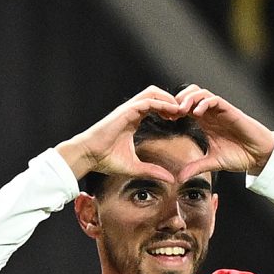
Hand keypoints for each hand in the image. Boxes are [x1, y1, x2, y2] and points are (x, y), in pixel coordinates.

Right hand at [57, 86, 186, 183]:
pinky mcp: (125, 111)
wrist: (88, 156)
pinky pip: (146, 101)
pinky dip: (161, 103)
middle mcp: (131, 111)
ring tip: (181, 110)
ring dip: (168, 99)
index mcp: (133, 119)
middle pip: (155, 95)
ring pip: (152, 93)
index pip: (154, 106)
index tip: (180, 119)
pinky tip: (172, 112)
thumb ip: (153, 171)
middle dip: (171, 100)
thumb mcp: (136, 168)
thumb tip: (171, 180)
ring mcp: (127, 109)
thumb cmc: (106, 160)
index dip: (169, 109)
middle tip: (184, 112)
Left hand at [170, 85, 273, 177]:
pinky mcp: (229, 110)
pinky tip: (196, 113)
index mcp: (205, 122)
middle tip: (170, 113)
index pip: (184, 107)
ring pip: (199, 92)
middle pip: (188, 94)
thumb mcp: (213, 162)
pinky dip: (203, 102)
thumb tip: (180, 178)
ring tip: (181, 110)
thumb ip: (196, 167)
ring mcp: (219, 110)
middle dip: (177, 100)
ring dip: (188, 98)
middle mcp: (210, 113)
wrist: (259, 156)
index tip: (165, 119)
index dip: (173, 109)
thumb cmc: (240, 156)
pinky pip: (213, 99)